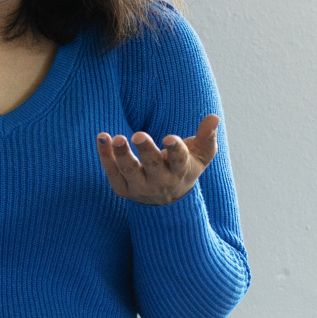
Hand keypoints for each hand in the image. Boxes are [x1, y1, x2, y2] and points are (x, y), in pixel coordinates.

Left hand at [97, 114, 218, 204]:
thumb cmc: (186, 166)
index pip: (179, 161)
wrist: (168, 200)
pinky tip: (102, 137)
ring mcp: (140, 187)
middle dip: (145, 151)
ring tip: (116, 138)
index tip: (169, 139)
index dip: (175, 149)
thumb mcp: (201, 154)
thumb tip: (214, 117)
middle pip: (152, 166)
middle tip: (138, 135)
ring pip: (130, 171)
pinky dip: (105, 156)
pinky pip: (112, 172)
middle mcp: (160, 181)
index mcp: (180, 171)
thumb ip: (207, 135)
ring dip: (122, 155)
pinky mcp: (122, 189)